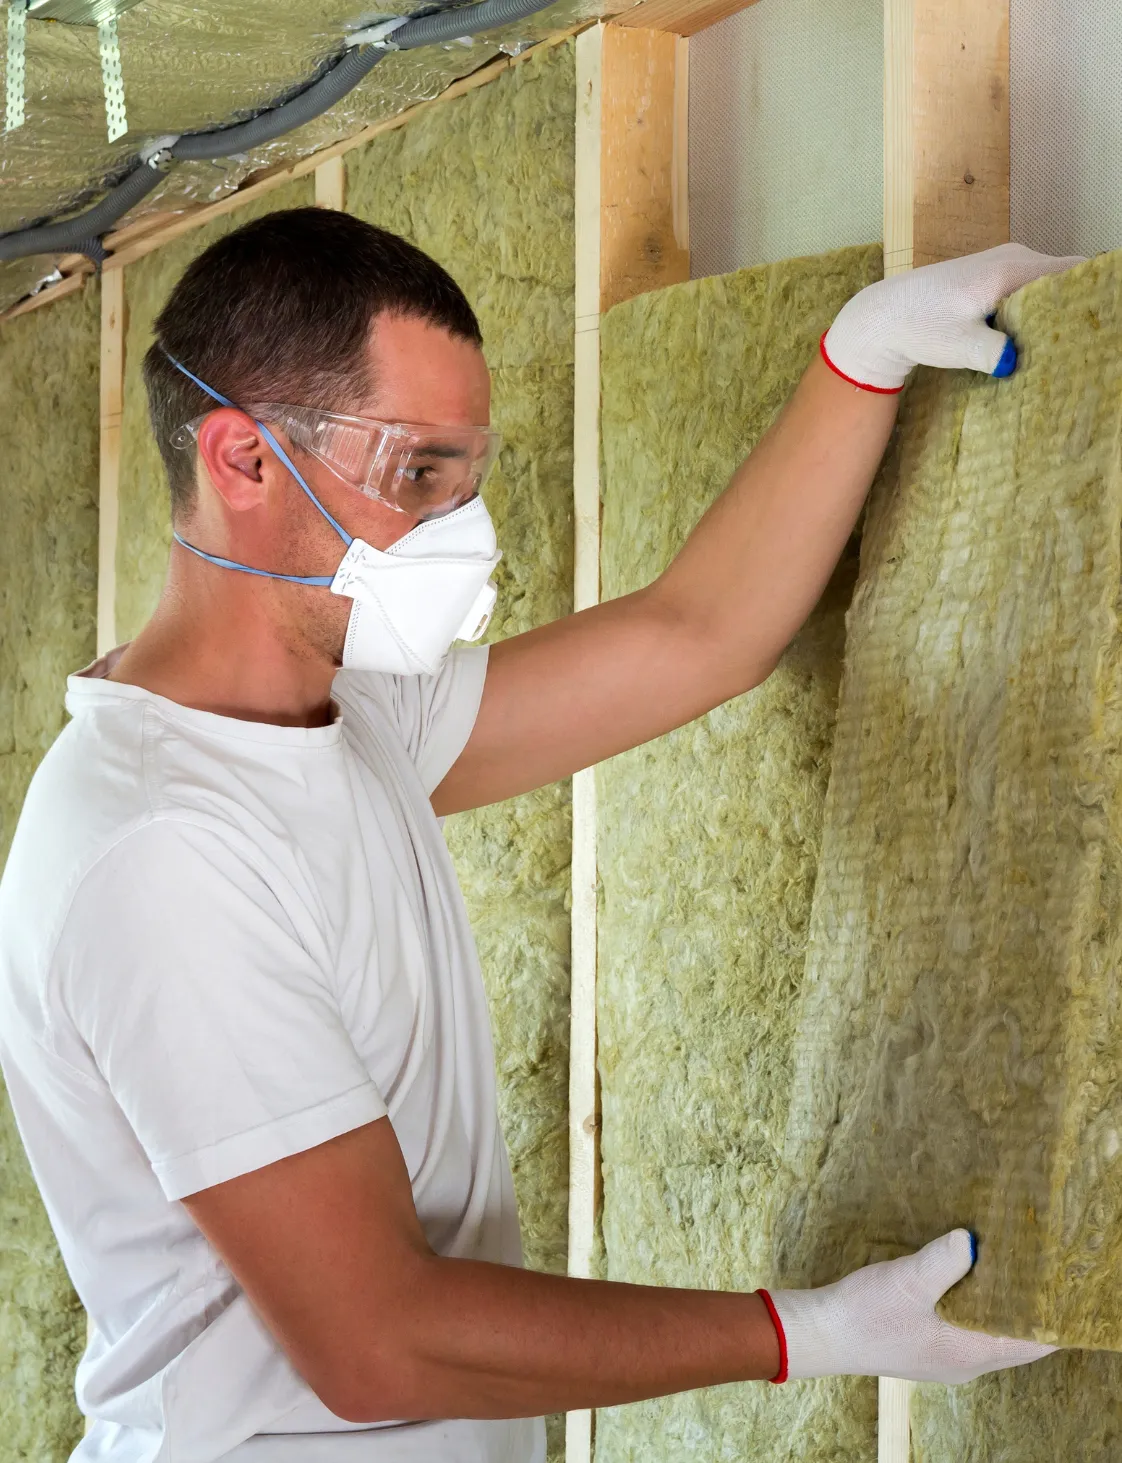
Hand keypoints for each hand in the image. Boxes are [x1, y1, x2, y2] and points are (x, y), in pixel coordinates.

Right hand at [760, 1229, 1056, 1383]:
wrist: (820, 1334)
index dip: (1056, 1315)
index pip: (1036, 1342)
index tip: (1066, 1279)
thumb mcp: (907, 1281)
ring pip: (993, 1329)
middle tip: (1043, 1259)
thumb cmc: (863, 1315)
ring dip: (1004, 1300)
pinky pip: (968, 1323)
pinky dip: (978, 1299)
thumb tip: (974, 1240)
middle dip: (1033, 1302)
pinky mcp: (927, 1342)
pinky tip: (968, 1270)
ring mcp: (946, 1354)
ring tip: (1013, 1259)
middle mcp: (965, 1360)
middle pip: (1019, 1335)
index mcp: (970, 1354)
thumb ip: (945, 1261)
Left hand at [822, 243, 1086, 391]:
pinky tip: (1030, 336)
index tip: (1095, 321)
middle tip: (1080, 340)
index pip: (1073, 271)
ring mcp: (1001, 264)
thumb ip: (996, 352)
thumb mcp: (960, 346)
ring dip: (1052, 310)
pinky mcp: (989, 277)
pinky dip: (1032, 309)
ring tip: (1058, 341)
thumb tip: (1021, 360)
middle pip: (1063, 277)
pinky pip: (1026, 289)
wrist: (882, 317)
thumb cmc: (918, 327)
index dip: (1089, 293)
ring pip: (1044, 285)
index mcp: (1012, 268)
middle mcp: (1013, 257)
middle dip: (1072, 305)